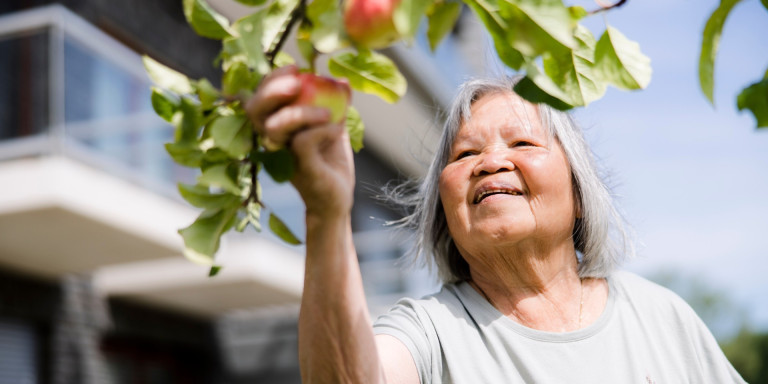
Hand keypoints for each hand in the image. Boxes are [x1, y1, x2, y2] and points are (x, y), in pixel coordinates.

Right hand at [246, 66, 354, 218]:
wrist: (338, 199)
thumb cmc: (330, 164)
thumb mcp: (332, 127)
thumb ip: (334, 104)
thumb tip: (341, 80)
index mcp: (276, 127)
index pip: (260, 98)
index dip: (271, 80)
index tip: (295, 68)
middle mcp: (273, 141)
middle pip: (254, 111)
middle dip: (271, 91)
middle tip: (297, 83)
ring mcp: (283, 155)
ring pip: (275, 127)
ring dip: (300, 113)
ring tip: (327, 113)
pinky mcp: (300, 168)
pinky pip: (303, 141)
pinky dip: (323, 130)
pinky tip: (338, 130)